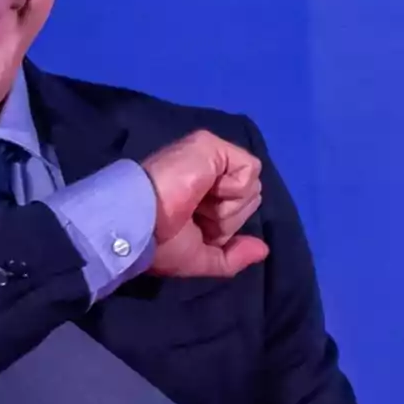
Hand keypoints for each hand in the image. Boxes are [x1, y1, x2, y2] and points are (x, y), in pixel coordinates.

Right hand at [140, 130, 268, 277]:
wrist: (140, 221)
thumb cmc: (161, 241)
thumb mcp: (198, 258)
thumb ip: (232, 256)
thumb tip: (263, 250)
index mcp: (201, 194)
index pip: (237, 210)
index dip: (222, 228)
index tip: (195, 229)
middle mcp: (207, 171)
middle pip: (249, 198)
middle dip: (227, 217)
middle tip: (195, 215)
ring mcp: (209, 155)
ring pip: (251, 187)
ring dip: (228, 207)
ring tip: (196, 203)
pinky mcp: (211, 144)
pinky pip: (249, 170)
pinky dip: (233, 190)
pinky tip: (205, 190)